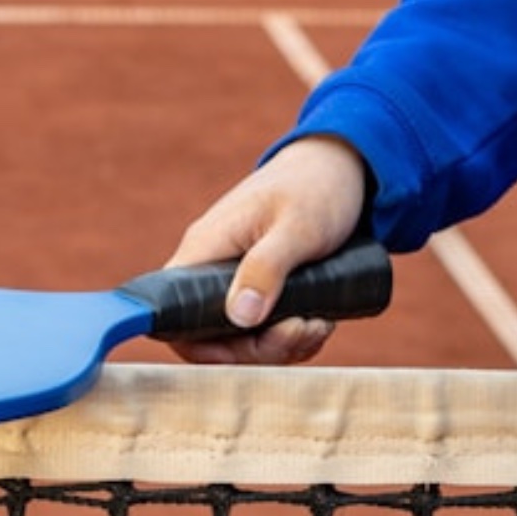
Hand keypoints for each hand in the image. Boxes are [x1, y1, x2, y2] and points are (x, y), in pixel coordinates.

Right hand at [163, 135, 368, 363]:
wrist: (342, 167)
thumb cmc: (316, 187)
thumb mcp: (297, 228)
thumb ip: (267, 267)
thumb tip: (239, 316)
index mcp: (205, 249)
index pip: (173, 313)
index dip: (200, 345)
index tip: (248, 348)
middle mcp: (212, 268)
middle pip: (212, 336)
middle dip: (261, 348)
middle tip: (305, 329)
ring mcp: (237, 280)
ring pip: (244, 338)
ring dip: (284, 344)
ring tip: (320, 322)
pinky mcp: (262, 287)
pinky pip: (266, 329)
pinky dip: (293, 336)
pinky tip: (320, 320)